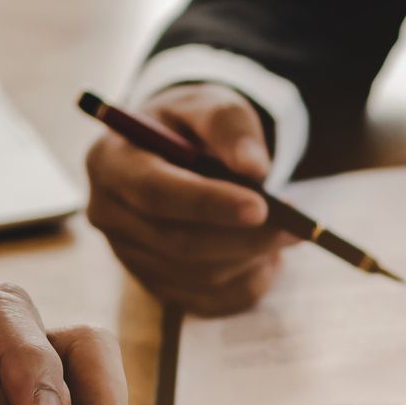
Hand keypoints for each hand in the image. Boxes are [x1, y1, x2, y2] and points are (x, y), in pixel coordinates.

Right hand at [85, 82, 295, 314]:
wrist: (171, 149)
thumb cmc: (190, 125)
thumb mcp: (209, 104)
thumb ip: (229, 126)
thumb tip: (254, 168)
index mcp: (111, 162)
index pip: (156, 194)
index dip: (209, 204)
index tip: (261, 208)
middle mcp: (109, 214)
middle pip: (178, 243)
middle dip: (244, 239)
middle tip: (296, 228)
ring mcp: (128, 255)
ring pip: (198, 275)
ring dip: (251, 260)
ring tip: (286, 235)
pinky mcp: (154, 282)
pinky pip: (208, 299)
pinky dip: (247, 282)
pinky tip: (267, 257)